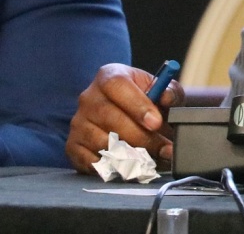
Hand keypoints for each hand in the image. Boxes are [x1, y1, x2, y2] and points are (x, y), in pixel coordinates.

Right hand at [66, 63, 185, 173]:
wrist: (130, 114)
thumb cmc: (147, 99)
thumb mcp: (162, 90)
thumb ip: (170, 91)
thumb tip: (167, 97)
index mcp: (109, 76)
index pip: (117, 86)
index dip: (137, 105)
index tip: (156, 123)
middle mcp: (88, 98)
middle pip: (110, 118)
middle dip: (142, 137)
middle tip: (165, 148)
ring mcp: (79, 123)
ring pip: (103, 142)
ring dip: (131, 155)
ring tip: (154, 159)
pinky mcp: (73, 146)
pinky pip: (92, 161)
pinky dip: (114, 167)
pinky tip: (132, 166)